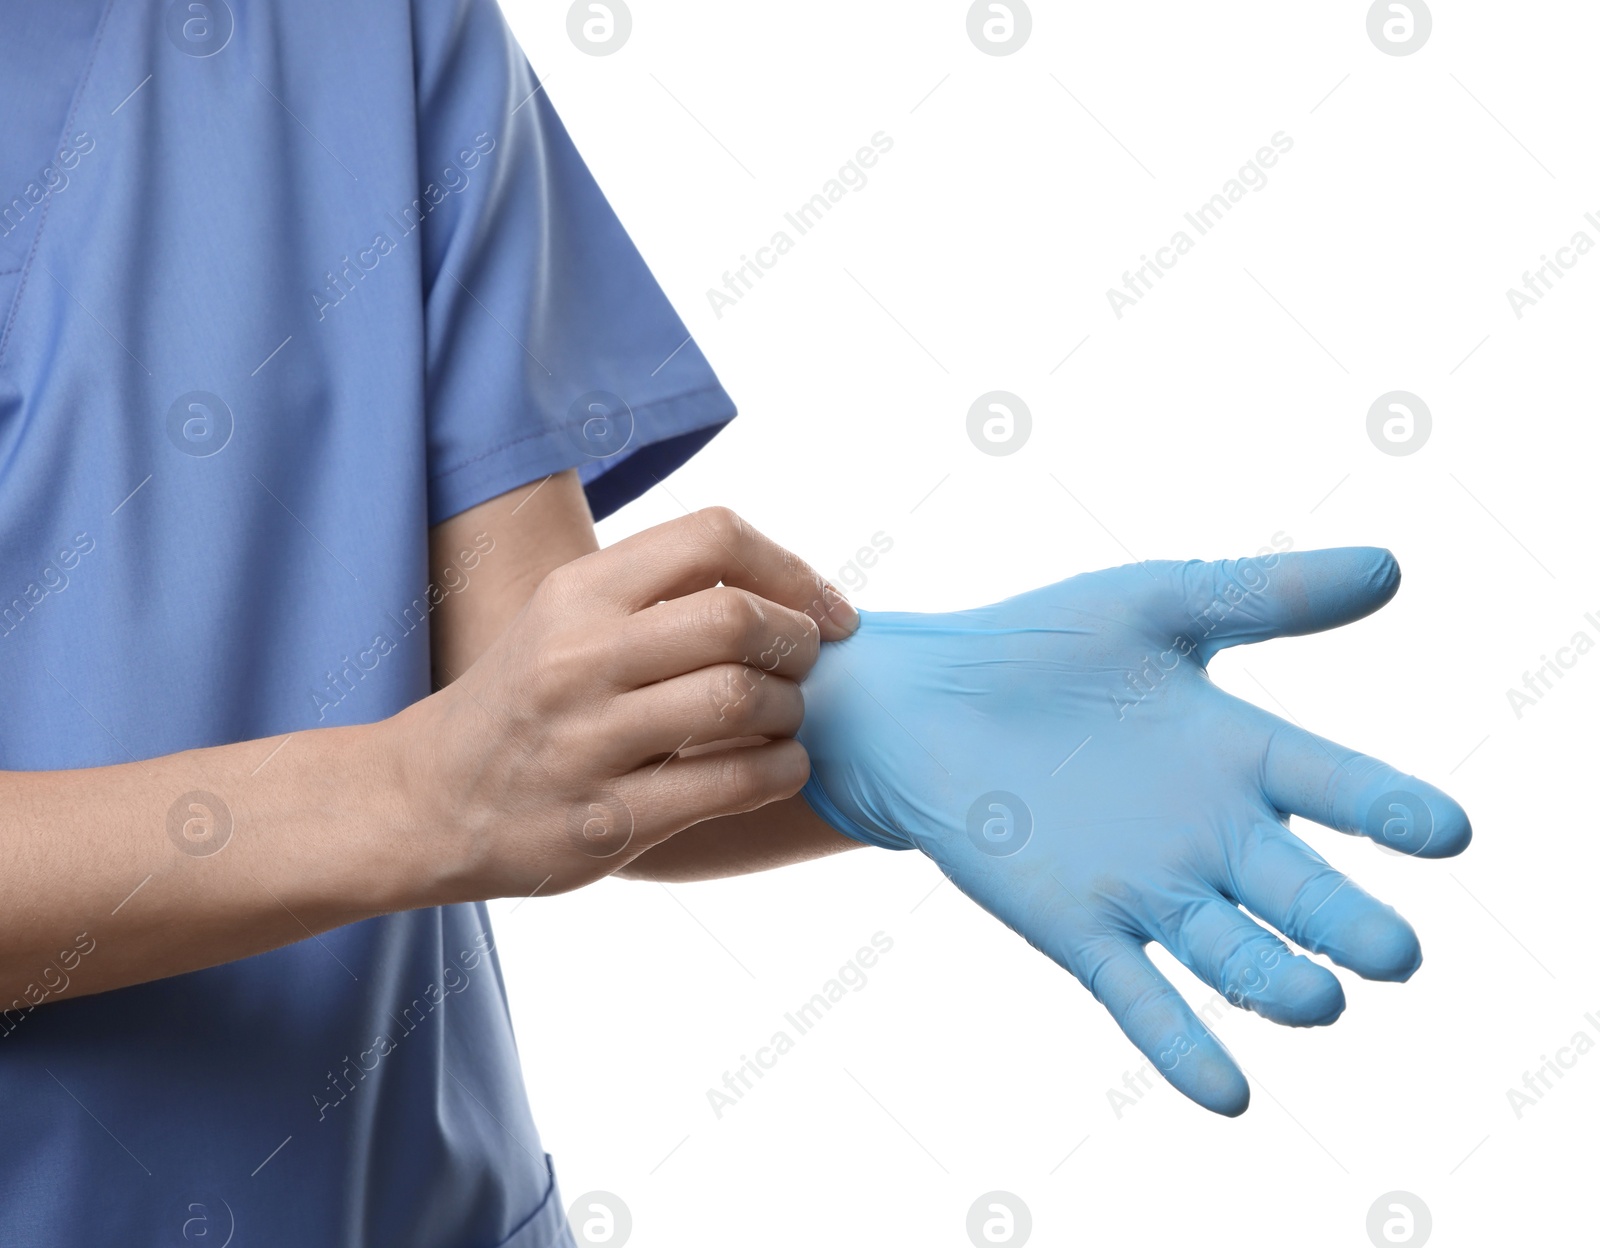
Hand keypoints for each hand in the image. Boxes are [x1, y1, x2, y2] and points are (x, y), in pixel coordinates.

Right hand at [396, 507, 857, 898]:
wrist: (425, 798)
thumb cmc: (527, 698)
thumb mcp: (569, 618)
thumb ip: (662, 593)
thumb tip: (794, 590)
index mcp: (578, 592)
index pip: (714, 537)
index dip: (793, 570)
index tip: (826, 611)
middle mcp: (577, 658)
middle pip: (738, 620)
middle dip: (799, 642)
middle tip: (806, 665)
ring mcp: (587, 742)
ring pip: (741, 701)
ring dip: (792, 711)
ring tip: (783, 719)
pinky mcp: (604, 821)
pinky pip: (731, 783)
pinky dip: (782, 770)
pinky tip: (779, 765)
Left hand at [797, 547, 1469, 1114]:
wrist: (923, 698)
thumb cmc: (1040, 647)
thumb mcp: (1154, 606)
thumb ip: (1262, 594)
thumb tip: (1392, 566)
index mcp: (1239, 753)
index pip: (1332, 784)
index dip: (1387, 808)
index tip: (1447, 831)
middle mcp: (1211, 834)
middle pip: (1297, 889)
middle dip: (1344, 923)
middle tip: (1396, 952)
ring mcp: (1148, 888)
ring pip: (1232, 951)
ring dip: (1277, 983)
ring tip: (1323, 1003)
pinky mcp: (1081, 929)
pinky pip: (1141, 995)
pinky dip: (1181, 1044)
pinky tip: (1229, 1094)